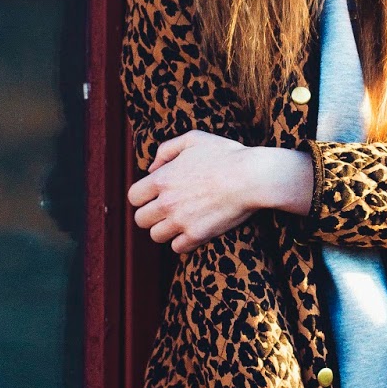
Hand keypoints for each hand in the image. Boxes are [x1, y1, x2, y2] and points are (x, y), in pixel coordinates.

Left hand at [127, 135, 314, 251]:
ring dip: (165, 230)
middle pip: (140, 220)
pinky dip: (182, 242)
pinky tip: (193, 231)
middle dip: (151, 215)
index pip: (133, 197)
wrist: (253, 177)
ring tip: (179, 222)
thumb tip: (152, 167)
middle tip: (166, 211)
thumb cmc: (226, 155)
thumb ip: (167, 150)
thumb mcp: (194, 139)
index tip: (155, 197)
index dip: (142, 197)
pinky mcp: (197, 235)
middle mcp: (166, 202)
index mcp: (162, 178)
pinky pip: (177, 248)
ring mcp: (181, 221)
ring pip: (156, 236)